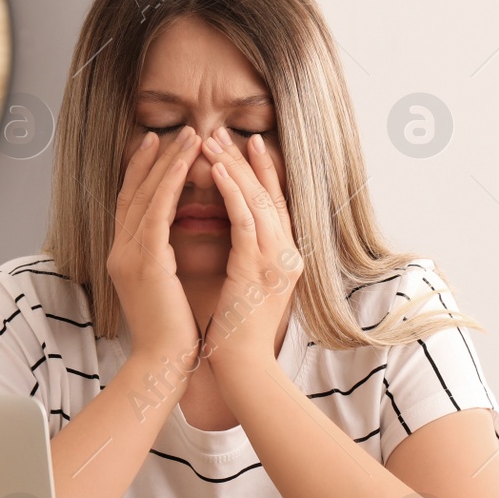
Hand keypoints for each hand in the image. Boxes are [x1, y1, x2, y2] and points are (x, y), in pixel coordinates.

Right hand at [107, 126, 202, 372]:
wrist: (164, 363)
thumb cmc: (171, 333)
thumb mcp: (162, 288)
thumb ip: (160, 261)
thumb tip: (170, 244)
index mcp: (124, 258)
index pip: (131, 205)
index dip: (143, 173)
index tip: (158, 146)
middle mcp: (120, 252)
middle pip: (134, 193)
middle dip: (155, 159)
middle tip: (174, 130)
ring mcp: (129, 256)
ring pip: (147, 196)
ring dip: (169, 162)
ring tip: (190, 135)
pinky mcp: (146, 262)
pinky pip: (157, 212)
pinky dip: (171, 184)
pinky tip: (187, 162)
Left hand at [198, 124, 302, 374]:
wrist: (241, 365)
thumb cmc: (236, 333)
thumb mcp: (247, 287)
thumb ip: (247, 259)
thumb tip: (235, 237)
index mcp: (286, 258)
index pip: (274, 204)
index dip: (261, 172)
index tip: (245, 145)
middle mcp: (288, 254)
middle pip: (269, 195)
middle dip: (244, 161)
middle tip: (222, 131)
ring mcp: (276, 259)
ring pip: (257, 199)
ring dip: (232, 166)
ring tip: (210, 140)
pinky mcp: (257, 267)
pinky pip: (245, 218)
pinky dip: (231, 190)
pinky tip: (214, 169)